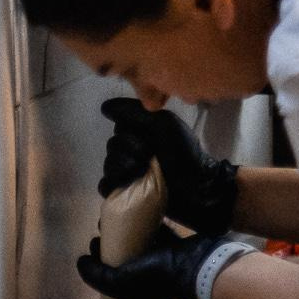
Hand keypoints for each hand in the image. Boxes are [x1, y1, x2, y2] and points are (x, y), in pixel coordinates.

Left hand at [77, 226, 239, 298]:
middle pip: (124, 261)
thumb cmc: (157, 276)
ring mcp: (163, 265)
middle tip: (105, 225)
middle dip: (113, 244)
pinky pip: (159, 237)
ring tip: (120, 215)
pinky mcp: (176, 250)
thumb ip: (98, 275)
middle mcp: (147, 283)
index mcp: (134, 296)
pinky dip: (150, 227)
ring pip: (140, 248)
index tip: (94, 241)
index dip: (99, 260)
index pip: (110, 279)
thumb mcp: (121, 281)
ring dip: (130, 233)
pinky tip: (143, 213)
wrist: (198, 266)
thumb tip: (80, 262)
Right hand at [100, 97, 238, 234]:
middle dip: (129, 147)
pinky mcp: (124, 191)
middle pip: (112, 144)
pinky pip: (105, 185)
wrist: (194, 185)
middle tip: (147, 153)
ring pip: (108, 164)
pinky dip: (113, 183)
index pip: (119, 124)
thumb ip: (136, 113)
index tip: (141, 131)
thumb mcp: (164, 124)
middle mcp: (132, 150)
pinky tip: (127, 181)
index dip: (127, 127)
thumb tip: (104, 107)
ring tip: (142, 169)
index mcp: (142, 132)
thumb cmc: (183, 151)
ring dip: (124, 164)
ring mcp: (127, 171)